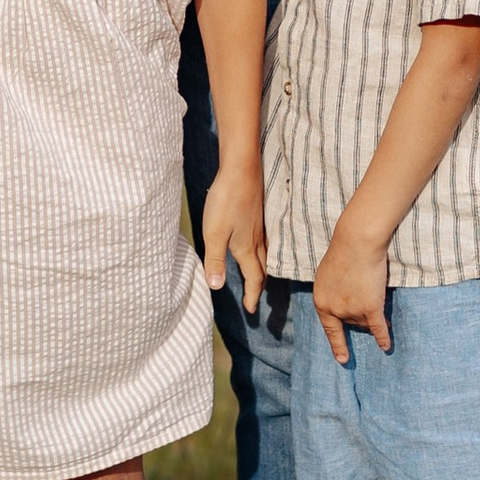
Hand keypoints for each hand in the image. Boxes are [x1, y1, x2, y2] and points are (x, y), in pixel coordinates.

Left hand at [200, 157, 265, 316]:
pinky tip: (257, 246)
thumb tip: (216, 288)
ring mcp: (260, 226)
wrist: (241, 168)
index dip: (252, 295)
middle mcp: (257, 240)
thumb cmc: (226, 200)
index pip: (253, 278)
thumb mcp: (214, 232)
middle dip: (259, 286)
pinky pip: (265, 241)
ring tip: (259, 276)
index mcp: (246, 248)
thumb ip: (215, 260)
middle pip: (262, 269)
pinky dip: (263, 252)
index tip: (251, 310)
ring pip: (266, 255)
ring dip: (263, 269)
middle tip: (256, 298)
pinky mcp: (259, 213)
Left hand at [312, 215, 390, 363]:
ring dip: (373, 316)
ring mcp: (352, 311)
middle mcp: (335, 310)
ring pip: (366, 322)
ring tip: (377, 301)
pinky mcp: (370, 308)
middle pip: (352, 322)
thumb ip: (332, 293)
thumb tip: (341, 308)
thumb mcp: (327, 275)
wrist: (356, 243)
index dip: (337, 344)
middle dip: (360, 314)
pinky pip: (378, 328)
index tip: (342, 360)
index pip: (330, 328)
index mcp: (321, 302)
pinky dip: (384, 338)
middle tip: (366, 299)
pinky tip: (387, 347)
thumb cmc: (342, 253)